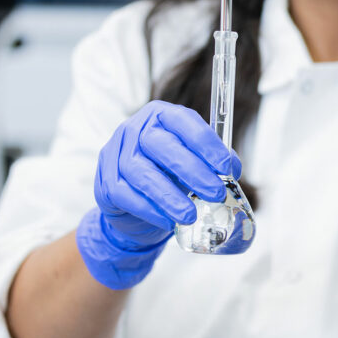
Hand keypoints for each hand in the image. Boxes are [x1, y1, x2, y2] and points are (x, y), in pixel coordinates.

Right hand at [76, 101, 239, 288]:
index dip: (206, 143)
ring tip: (191, 214)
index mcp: (161, 116)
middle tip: (215, 193)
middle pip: (162, 146)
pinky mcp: (105, 182)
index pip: (184, 121)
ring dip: (170, 196)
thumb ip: (212, 161)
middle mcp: (135, 129)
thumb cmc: (168, 174)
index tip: (226, 167)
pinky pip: (126, 196)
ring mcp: (115, 154)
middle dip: (192, 171)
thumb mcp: (193, 161)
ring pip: (142, 173)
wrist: (134, 204)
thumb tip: (232, 169)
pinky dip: (150, 210)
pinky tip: (168, 221)